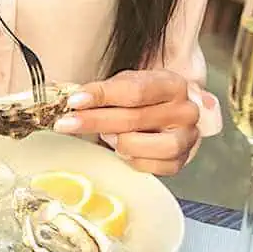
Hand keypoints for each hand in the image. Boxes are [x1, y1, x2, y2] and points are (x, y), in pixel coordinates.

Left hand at [53, 69, 201, 174]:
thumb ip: (104, 92)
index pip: (135, 90)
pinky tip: (123, 151)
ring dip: (118, 142)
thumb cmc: (141, 99)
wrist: (164, 115)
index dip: (101, 96)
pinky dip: (130, 160)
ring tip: (109, 136)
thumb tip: (75, 102)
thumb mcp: (125, 85)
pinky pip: (149, 167)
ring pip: (145, 146)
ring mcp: (186, 138)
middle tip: (66, 124)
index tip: (74, 101)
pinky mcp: (179, 161)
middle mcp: (185, 111)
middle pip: (135, 119)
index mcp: (172, 85)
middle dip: (94, 121)